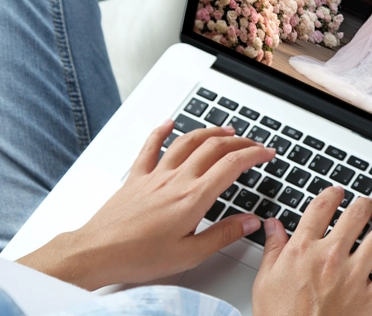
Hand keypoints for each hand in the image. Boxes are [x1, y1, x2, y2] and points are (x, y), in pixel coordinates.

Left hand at [18, 119, 275, 289]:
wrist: (97, 252)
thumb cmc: (139, 256)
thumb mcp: (190, 254)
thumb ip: (224, 235)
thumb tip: (250, 222)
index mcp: (194, 197)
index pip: (232, 165)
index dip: (254, 154)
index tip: (266, 153)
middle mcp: (177, 179)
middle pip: (214, 147)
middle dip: (239, 141)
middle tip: (253, 144)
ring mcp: (156, 174)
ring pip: (188, 141)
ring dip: (210, 132)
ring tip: (225, 130)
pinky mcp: (137, 176)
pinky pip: (150, 146)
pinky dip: (161, 131)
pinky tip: (169, 122)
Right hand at [253, 186, 371, 315]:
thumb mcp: (265, 280)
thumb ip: (273, 248)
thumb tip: (273, 226)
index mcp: (304, 249)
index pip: (322, 207)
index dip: (332, 194)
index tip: (337, 192)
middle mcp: (331, 256)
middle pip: (355, 216)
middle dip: (364, 204)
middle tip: (367, 203)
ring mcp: (353, 276)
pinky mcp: (369, 298)